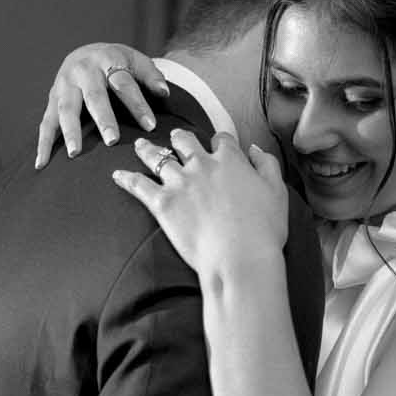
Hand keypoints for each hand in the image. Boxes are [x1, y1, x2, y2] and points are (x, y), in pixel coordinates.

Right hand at [35, 43, 169, 166]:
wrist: (86, 52)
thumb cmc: (117, 62)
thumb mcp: (136, 61)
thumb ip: (151, 76)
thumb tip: (164, 93)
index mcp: (106, 60)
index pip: (124, 84)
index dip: (137, 105)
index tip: (150, 126)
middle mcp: (82, 71)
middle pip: (94, 96)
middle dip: (103, 118)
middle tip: (112, 140)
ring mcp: (64, 85)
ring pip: (66, 109)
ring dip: (70, 131)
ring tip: (75, 152)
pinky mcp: (52, 99)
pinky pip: (46, 122)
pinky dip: (43, 143)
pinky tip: (42, 163)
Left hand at [112, 130, 287, 279]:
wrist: (240, 258)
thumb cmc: (264, 230)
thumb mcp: (278, 192)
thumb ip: (267, 164)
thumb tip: (254, 148)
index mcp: (230, 160)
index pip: (221, 140)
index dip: (219, 141)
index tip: (217, 144)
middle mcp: (202, 165)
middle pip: (185, 142)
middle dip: (179, 138)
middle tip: (174, 137)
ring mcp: (180, 183)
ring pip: (157, 158)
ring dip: (147, 150)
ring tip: (140, 145)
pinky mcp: (162, 204)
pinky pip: (138, 185)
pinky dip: (126, 179)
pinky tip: (117, 175)